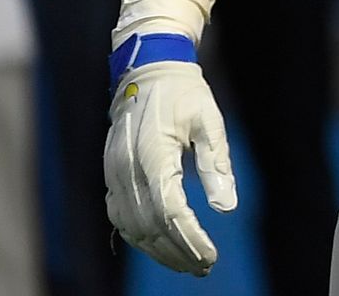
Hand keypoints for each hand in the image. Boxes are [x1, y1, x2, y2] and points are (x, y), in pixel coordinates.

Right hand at [106, 59, 236, 273]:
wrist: (147, 71)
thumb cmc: (184, 93)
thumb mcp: (210, 121)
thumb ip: (217, 163)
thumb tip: (227, 207)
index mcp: (152, 156)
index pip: (169, 211)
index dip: (190, 238)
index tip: (211, 256)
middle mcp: (127, 171)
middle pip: (150, 226)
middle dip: (177, 252)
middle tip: (205, 266)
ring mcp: (114, 175)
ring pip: (132, 227)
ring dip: (159, 250)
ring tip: (189, 263)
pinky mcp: (111, 176)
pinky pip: (120, 218)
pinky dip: (140, 237)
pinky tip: (161, 246)